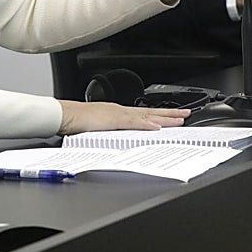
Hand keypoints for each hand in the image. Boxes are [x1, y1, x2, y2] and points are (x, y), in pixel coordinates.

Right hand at [58, 101, 188, 134]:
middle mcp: (121, 112)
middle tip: (186, 114)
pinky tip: (157, 126)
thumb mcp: (99, 128)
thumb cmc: (77, 122)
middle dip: (169, 114)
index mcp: (118, 114)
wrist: (65, 115)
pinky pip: (133, 123)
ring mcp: (118, 115)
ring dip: (163, 118)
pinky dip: (146, 124)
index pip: (144, 115)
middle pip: (150, 113)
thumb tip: (122, 139)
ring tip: (179, 120)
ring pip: (146, 116)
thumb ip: (111, 132)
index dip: (160, 116)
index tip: (173, 117)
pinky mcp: (113, 120)